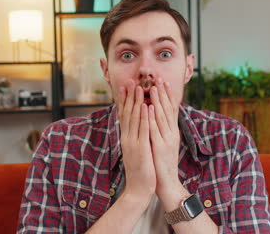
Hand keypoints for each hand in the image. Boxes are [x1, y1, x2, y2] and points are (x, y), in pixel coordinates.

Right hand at [117, 80, 155, 200]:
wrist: (138, 189)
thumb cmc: (140, 169)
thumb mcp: (135, 150)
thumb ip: (135, 137)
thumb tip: (135, 126)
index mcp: (126, 137)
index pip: (124, 115)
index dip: (124, 100)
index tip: (125, 86)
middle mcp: (127, 138)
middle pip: (127, 113)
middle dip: (128, 96)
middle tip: (129, 80)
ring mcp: (132, 142)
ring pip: (133, 118)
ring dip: (136, 101)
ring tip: (138, 87)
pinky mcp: (140, 149)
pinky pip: (142, 130)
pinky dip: (143, 117)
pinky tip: (145, 106)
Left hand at [148, 78, 180, 196]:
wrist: (166, 183)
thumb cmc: (162, 163)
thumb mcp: (163, 143)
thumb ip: (161, 130)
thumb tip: (157, 117)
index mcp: (171, 132)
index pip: (170, 110)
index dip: (167, 95)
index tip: (163, 81)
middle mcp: (171, 133)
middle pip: (167, 109)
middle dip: (162, 93)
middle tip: (159, 78)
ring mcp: (167, 140)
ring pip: (162, 117)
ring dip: (157, 102)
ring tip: (152, 88)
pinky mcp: (161, 148)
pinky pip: (155, 131)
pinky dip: (152, 119)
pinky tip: (148, 109)